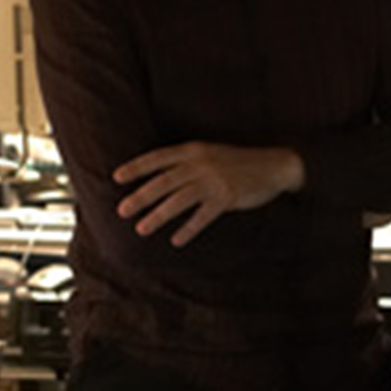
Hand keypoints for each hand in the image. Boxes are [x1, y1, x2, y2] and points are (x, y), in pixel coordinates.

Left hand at [113, 141, 304, 245]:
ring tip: (141, 229)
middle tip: (121, 210)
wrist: (274, 165)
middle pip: (163, 181)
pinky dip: (188, 229)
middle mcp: (200, 163)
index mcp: (193, 150)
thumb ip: (188, 162)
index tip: (116, 177)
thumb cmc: (239, 162)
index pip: (158, 158)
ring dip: (158, 216)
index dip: (136, 167)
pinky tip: (176, 240)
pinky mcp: (227, 197)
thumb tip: (162, 178)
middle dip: (140, 196)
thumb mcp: (211, 153)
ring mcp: (213, 180)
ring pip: (178, 200)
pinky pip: (202, 216)